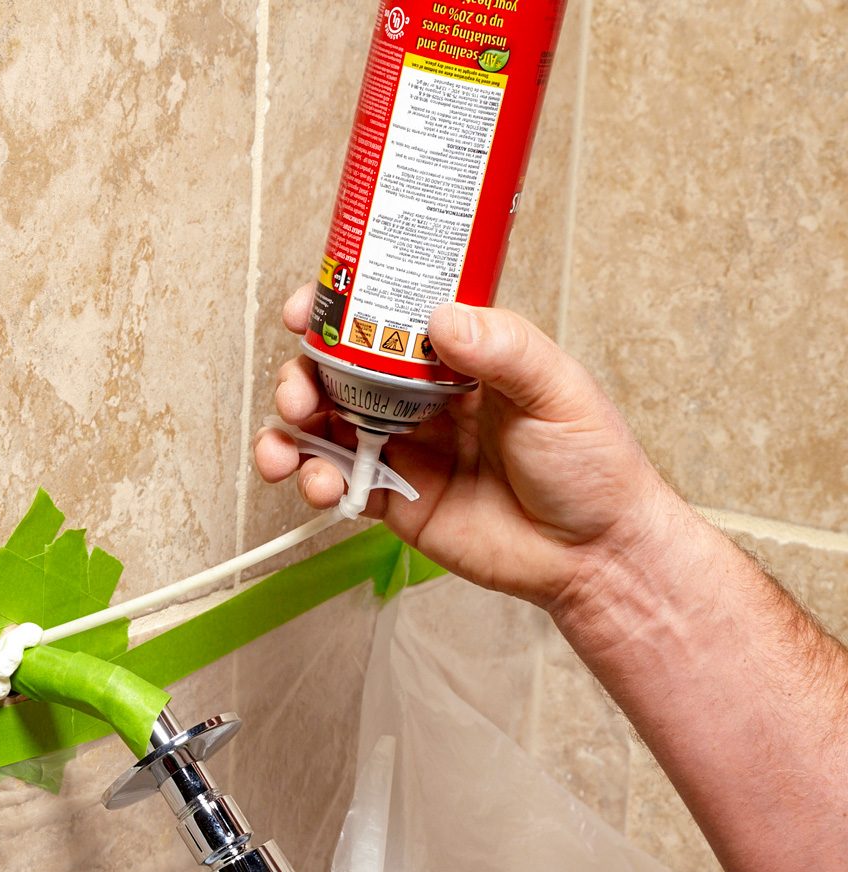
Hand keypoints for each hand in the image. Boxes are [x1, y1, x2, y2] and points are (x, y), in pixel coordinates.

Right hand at [254, 283, 676, 612]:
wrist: (593, 554)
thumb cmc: (592, 465)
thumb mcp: (558, 391)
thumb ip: (504, 349)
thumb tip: (440, 318)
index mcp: (457, 359)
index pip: (385, 321)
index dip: (338, 312)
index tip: (305, 311)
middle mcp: (421, 400)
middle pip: (338, 374)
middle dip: (301, 377)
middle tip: (298, 392)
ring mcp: (405, 450)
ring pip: (326, 429)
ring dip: (292, 433)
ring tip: (286, 451)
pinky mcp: (396, 502)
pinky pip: (340, 485)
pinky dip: (315, 483)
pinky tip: (321, 486)